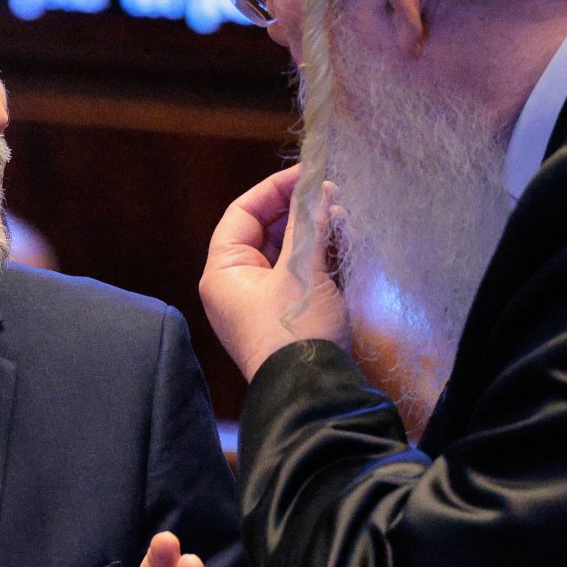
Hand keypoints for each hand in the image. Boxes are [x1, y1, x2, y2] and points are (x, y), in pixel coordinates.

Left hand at [199, 165, 347, 380]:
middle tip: (332, 194)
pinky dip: (318, 258)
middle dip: (299, 210)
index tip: (309, 174)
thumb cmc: (295, 329)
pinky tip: (343, 244)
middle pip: (264, 231)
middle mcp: (236, 284)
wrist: (311, 392)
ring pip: (285, 252)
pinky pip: (298, 275)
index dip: (275, 189)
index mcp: (224, 271)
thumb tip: (318, 187)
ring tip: (343, 217)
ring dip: (313, 232)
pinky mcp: (286, 315)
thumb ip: (309, 224)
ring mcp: (261, 301)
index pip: (242, 213)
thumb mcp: (301, 270)